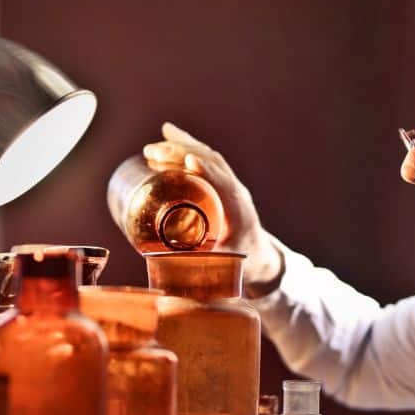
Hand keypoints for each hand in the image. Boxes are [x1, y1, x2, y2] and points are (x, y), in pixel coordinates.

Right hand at [142, 123, 281, 289]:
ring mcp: (229, 185)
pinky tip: (167, 138)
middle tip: (152, 153)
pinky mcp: (220, 184)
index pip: (224, 183)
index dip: (208, 171)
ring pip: (207, 157)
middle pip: (211, 163)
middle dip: (181, 153)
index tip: (189, 160)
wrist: (262, 256)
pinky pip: (205, 160)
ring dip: (180, 147)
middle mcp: (235, 191)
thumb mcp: (223, 266)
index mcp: (239, 209)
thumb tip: (166, 276)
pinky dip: (185, 147)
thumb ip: (200, 268)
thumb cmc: (244, 262)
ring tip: (152, 147)